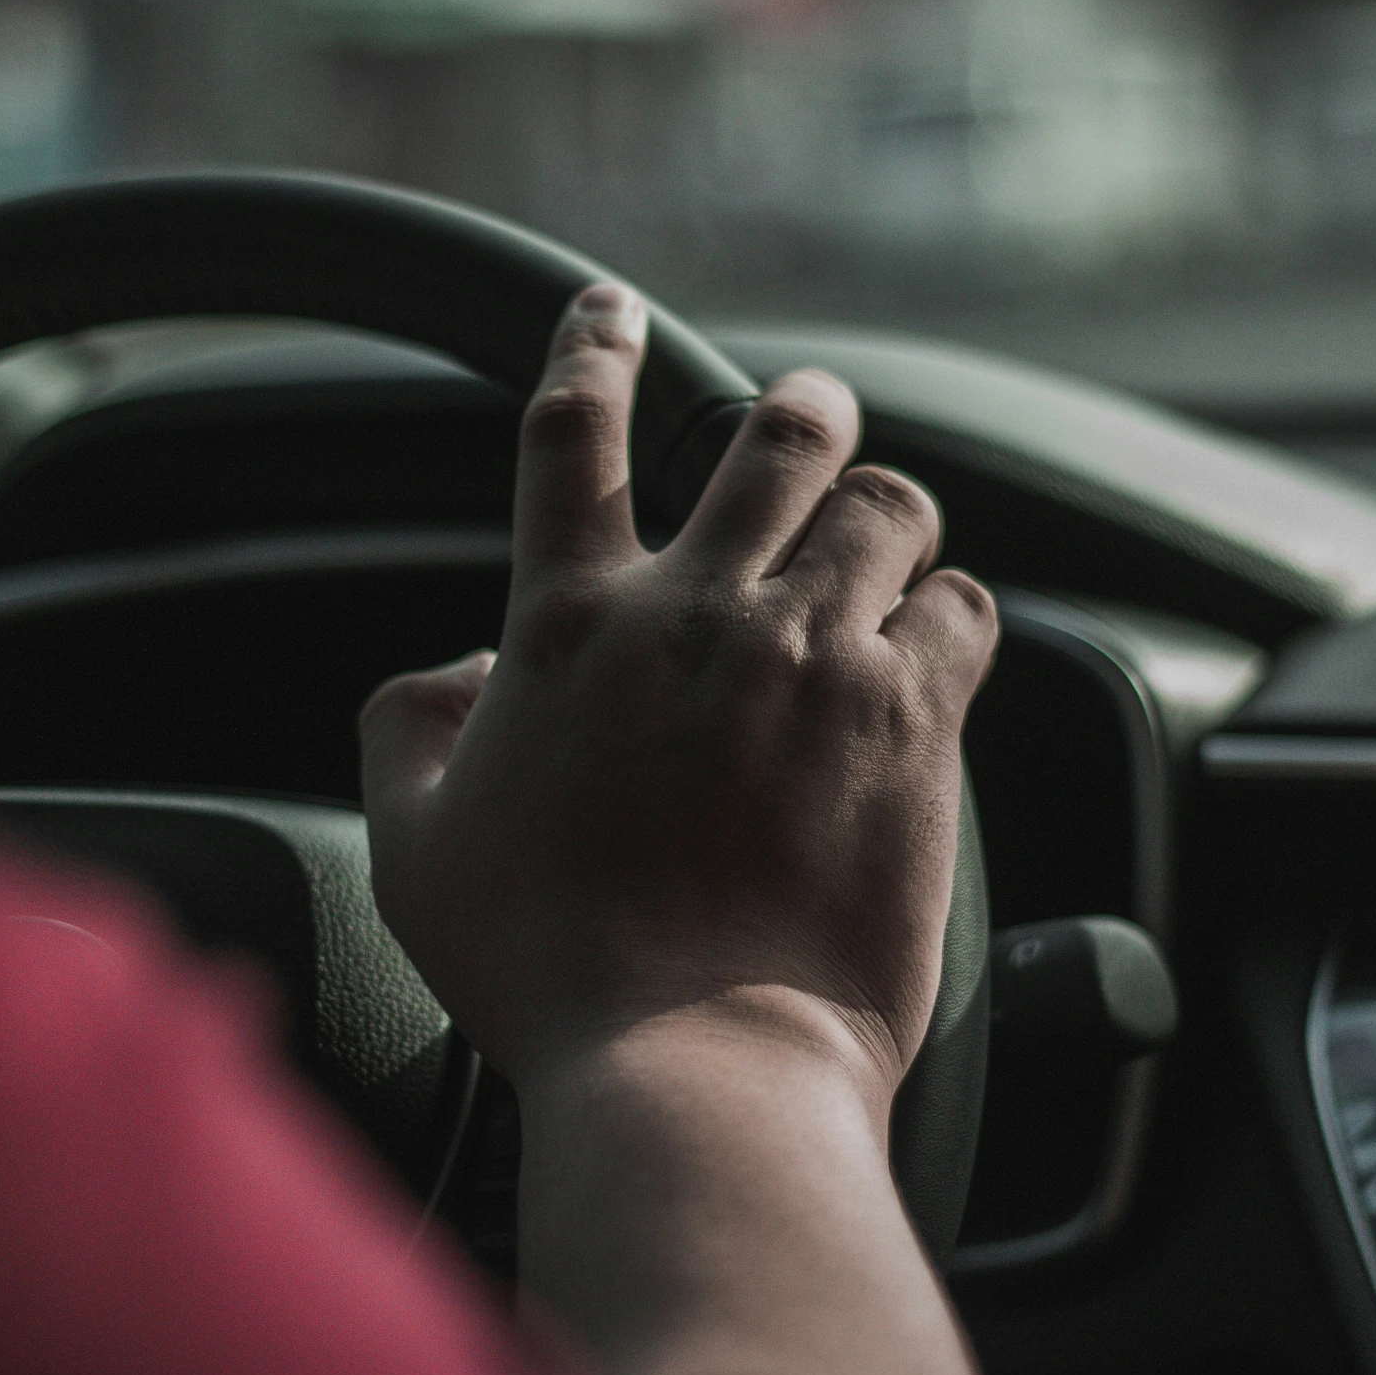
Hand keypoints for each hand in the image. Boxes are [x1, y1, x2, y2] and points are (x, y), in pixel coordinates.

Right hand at [360, 284, 996, 1112]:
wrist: (694, 1063)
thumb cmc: (545, 970)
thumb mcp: (416, 847)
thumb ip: (410, 729)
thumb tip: (458, 672)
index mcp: (572, 626)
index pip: (571, 432)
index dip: (590, 347)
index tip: (608, 311)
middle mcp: (700, 614)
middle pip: (774, 435)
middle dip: (801, 412)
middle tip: (810, 420)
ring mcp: (816, 659)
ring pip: (890, 508)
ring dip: (884, 515)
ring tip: (884, 546)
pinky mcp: (912, 722)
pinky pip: (965, 607)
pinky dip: (952, 611)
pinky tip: (935, 643)